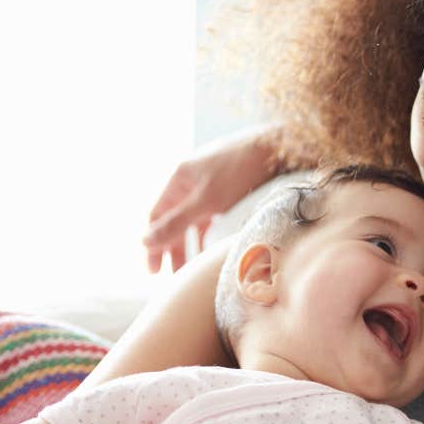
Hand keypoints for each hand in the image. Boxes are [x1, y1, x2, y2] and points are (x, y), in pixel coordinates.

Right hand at [144, 125, 280, 272]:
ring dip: (190, 243)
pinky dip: (208, 232)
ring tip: (191, 268)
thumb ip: (176, 223)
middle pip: (174, 219)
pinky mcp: (229, 189)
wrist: (278, 148)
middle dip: (172, 247)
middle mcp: (191, 180)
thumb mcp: (206, 201)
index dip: (153, 243)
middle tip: (172, 275)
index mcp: (179, 178)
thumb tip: (145, 242)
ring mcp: (210, 184)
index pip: (157, 216)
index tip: (154, 271)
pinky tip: (210, 249)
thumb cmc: (240, 170)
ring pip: (193, 219)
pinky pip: (211, 216)